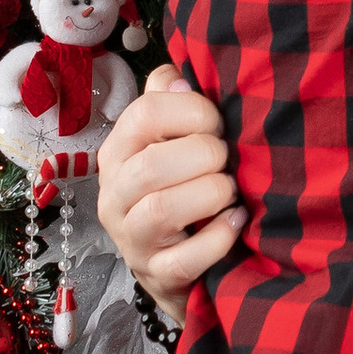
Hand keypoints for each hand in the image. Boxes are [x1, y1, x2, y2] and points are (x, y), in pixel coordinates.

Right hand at [96, 62, 239, 304]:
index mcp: (119, 152)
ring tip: (231, 190)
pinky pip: (185, 259)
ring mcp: (132, 239)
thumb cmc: (179, 190)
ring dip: (210, 193)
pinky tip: (237, 221)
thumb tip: (180, 79)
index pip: (144, 113)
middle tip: (227, 160)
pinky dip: (219, 237)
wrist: (177, 269)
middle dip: (204, 155)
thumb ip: (171, 103)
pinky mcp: (157, 274)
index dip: (193, 111)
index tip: (218, 123)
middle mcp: (115, 194)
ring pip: (161, 210)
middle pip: (151, 165)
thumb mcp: (170, 142)